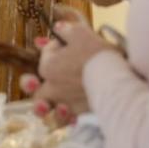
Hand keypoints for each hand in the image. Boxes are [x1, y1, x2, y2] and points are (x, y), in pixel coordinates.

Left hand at [20, 6, 116, 122]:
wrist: (116, 81)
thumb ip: (65, 29)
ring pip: (46, 108)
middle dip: (31, 83)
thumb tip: (57, 27)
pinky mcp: (78, 115)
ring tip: (52, 103)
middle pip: (34, 86)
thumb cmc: (96, 54)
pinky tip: (72, 114)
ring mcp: (64, 102)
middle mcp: (51, 87)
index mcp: (48, 66)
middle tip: (36, 80)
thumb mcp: (80, 33)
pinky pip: (67, 120)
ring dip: (45, 106)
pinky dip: (68, 117)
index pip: (46, 53)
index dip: (56, 46)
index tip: (69, 44)